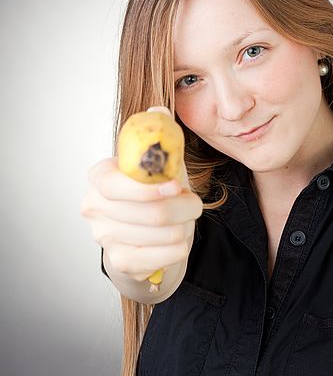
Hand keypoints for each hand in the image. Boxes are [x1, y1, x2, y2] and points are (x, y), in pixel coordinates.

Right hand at [80, 109, 201, 285]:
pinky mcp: (122, 262)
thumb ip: (160, 137)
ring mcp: (105, 238)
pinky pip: (164, 256)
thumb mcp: (160, 164)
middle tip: (194, 204)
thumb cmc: (154, 194)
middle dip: (184, 209)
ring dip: (185, 227)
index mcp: (100, 178)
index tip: (176, 187)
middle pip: (150, 214)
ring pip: (163, 235)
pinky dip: (180, 248)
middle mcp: (95, 208)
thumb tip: (158, 113)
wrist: (148, 235)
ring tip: (184, 221)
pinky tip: (177, 240)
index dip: (148, 189)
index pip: (115, 185)